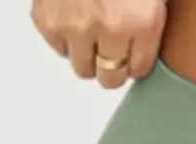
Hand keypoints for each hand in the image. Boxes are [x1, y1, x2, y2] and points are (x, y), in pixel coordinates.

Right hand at [31, 0, 166, 88]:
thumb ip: (147, 19)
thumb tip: (143, 52)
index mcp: (142, 19)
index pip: (140, 69)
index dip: (136, 60)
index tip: (132, 54)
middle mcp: (110, 28)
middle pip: (111, 78)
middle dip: (112, 65)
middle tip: (109, 45)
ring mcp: (77, 26)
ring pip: (82, 68)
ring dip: (86, 53)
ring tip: (87, 28)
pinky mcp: (48, 19)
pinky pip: (57, 46)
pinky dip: (62, 34)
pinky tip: (69, 14)